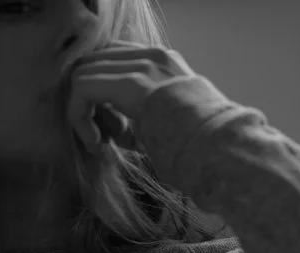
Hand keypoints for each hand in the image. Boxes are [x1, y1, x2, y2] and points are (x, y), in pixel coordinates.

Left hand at [67, 39, 197, 152]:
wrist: (219, 150)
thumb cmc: (199, 149)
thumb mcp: (169, 126)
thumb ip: (140, 119)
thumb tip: (112, 131)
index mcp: (164, 63)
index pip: (113, 59)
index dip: (100, 94)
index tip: (111, 133)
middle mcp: (152, 55)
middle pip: (93, 62)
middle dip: (87, 102)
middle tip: (101, 139)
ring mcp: (142, 65)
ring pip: (83, 72)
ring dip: (81, 112)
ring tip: (98, 144)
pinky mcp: (130, 83)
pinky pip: (83, 88)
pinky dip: (80, 117)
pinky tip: (96, 144)